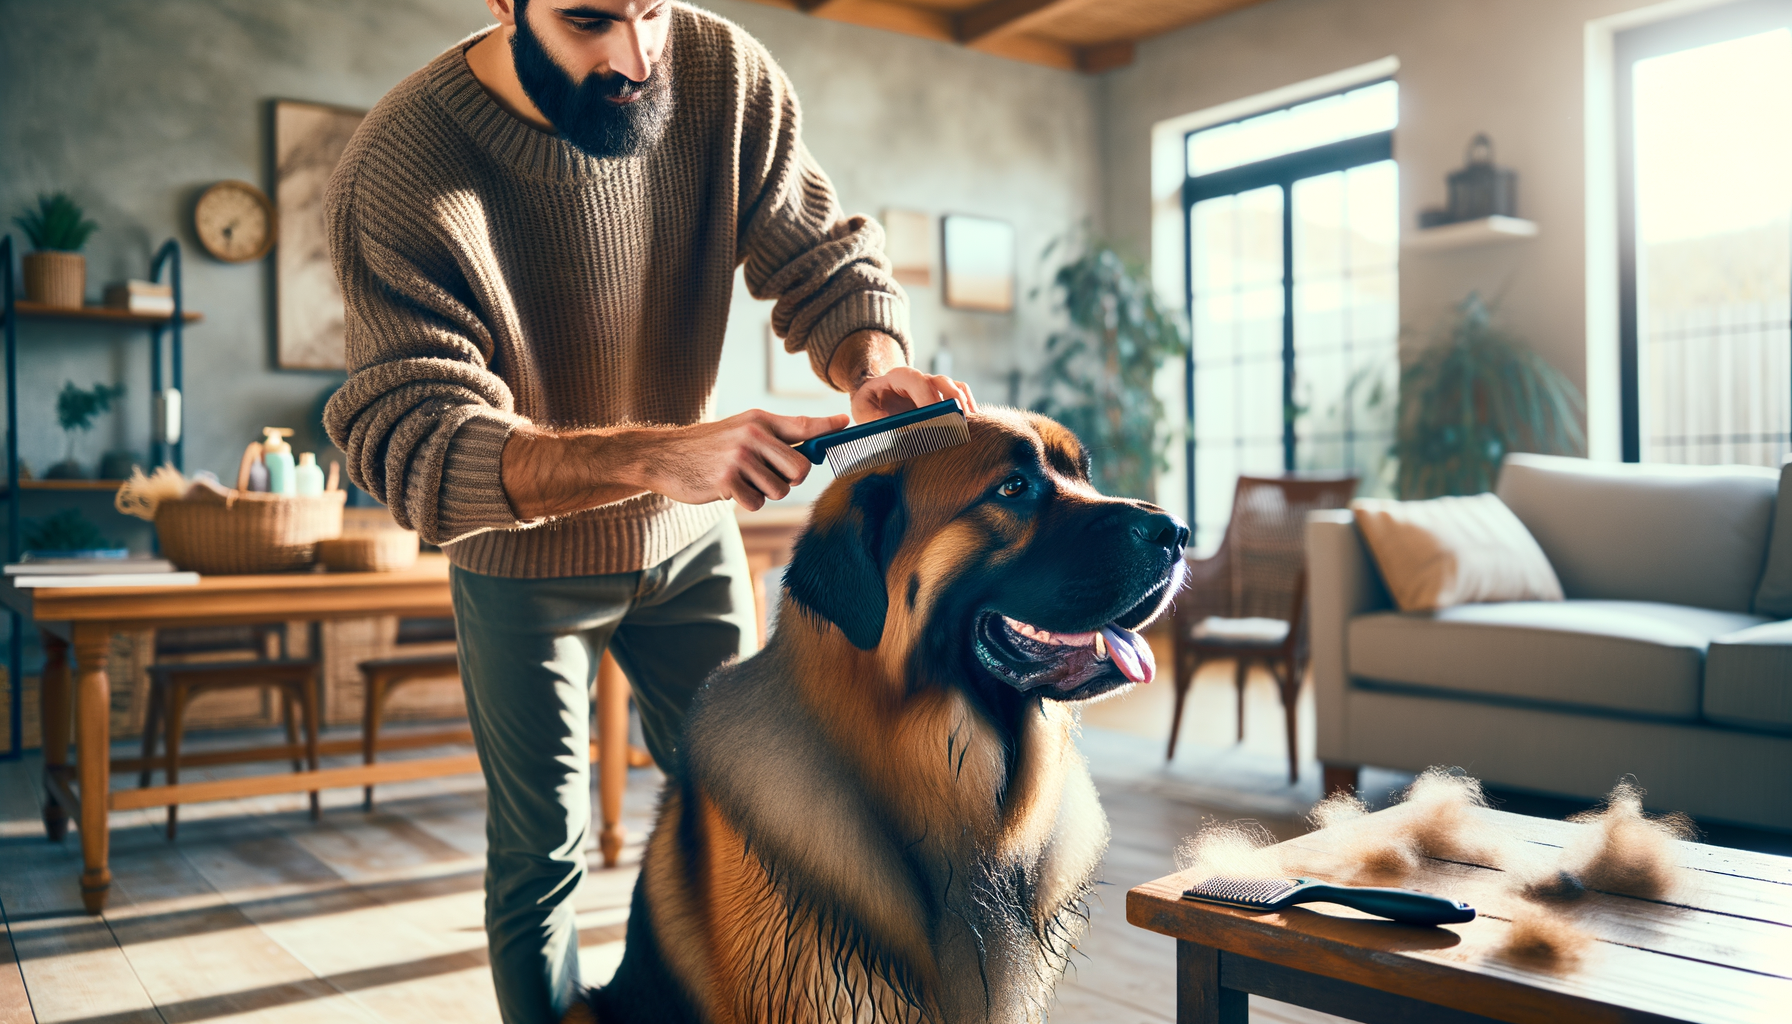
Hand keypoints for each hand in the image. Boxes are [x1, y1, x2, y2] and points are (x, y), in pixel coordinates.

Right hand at [631, 409, 848, 510]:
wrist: (664, 456)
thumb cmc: (711, 446)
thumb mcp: (743, 429)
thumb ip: (779, 434)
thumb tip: (824, 432)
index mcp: (759, 421)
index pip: (803, 424)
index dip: (827, 427)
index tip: (846, 424)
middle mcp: (752, 436)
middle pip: (800, 469)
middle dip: (789, 479)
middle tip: (768, 475)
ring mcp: (739, 458)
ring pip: (779, 490)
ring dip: (764, 492)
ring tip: (742, 480)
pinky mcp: (726, 481)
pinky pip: (756, 502)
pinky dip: (745, 501)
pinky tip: (728, 488)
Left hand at [850, 366, 978, 424]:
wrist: (873, 398)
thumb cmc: (868, 404)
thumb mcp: (863, 411)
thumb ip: (875, 420)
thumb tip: (893, 432)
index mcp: (898, 377)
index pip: (918, 382)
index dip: (928, 399)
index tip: (934, 420)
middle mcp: (919, 378)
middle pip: (940, 382)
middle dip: (950, 401)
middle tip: (957, 422)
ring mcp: (932, 384)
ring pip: (953, 386)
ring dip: (962, 403)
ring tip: (968, 422)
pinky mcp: (941, 394)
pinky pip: (960, 392)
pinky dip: (968, 403)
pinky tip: (973, 419)